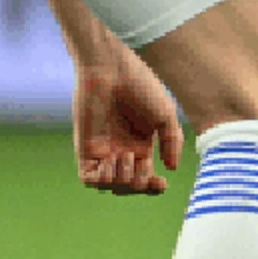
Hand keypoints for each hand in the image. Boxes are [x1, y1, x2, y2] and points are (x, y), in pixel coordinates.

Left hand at [72, 43, 186, 194]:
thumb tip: (171, 168)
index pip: (146, 178)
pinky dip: (99, 180)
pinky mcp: (84, 149)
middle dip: (137, 185)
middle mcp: (121, 152)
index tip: (162, 183)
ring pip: (109, 186)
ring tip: (123, 157)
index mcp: (141, 147)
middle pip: (128, 187)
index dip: (154, 187)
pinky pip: (88, 178)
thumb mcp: (166, 115)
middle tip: (142, 166)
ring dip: (119, 181)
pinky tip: (109, 164)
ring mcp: (102, 151)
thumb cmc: (141, 87)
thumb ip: (173, 142)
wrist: (111, 71)